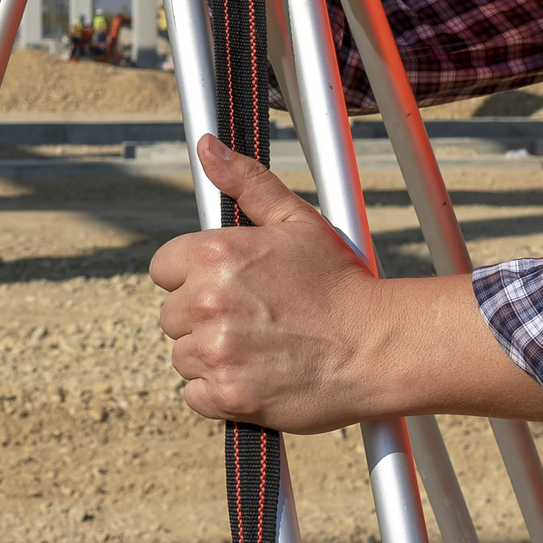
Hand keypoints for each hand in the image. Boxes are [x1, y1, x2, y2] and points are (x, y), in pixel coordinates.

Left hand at [148, 135, 542, 431]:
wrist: (378, 346)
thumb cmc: (341, 283)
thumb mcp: (297, 221)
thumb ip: (247, 182)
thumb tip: (208, 146)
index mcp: (214, 254)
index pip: (163, 269)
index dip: (194, 278)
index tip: (229, 288)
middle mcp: (206, 302)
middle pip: (171, 315)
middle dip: (205, 318)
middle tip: (256, 319)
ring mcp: (214, 351)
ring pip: (183, 356)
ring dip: (213, 356)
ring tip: (262, 347)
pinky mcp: (225, 396)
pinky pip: (195, 395)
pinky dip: (220, 392)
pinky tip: (257, 376)